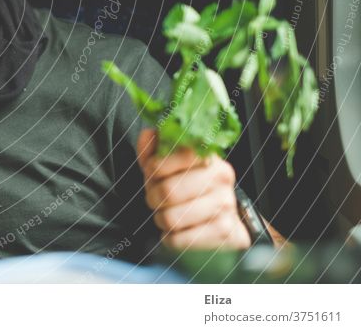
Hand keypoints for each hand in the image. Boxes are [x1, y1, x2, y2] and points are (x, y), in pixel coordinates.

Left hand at [136, 128, 250, 249]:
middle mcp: (221, 178)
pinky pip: (178, 239)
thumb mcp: (168, 167)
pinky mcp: (225, 233)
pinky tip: (179, 231)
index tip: (152, 174)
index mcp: (207, 156)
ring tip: (169, 215)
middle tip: (156, 199)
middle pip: (167, 191)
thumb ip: (154, 150)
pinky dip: (170, 238)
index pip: (172, 157)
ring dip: (161, 219)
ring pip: (170, 217)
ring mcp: (225, 205)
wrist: (225, 223)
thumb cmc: (190, 190)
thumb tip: (148, 135)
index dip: (153, 168)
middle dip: (153, 198)